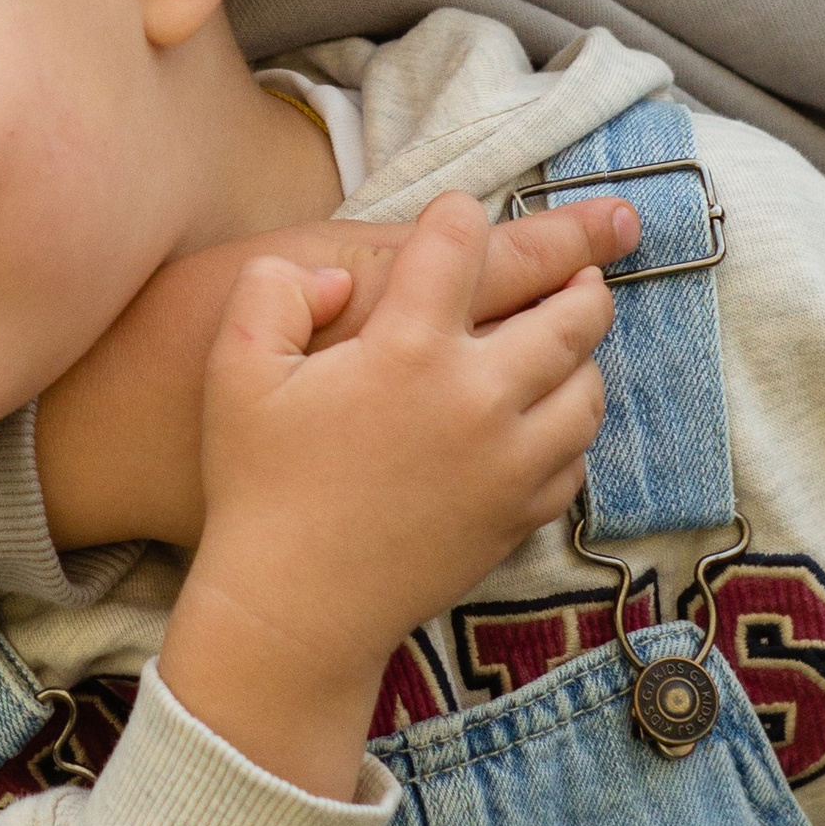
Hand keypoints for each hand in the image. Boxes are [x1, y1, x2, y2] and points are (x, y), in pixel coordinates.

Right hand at [156, 193, 614, 797]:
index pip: (462, 244)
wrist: (294, 609)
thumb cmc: (260, 486)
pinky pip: (575, 458)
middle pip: (570, 314)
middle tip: (568, 270)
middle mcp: (477, 398)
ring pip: (589, 388)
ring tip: (562, 342)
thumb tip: (331, 274)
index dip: (459, 215)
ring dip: (582, 356)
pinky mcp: (519, 515)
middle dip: (573, 277)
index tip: (453, 219)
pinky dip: (568, 429)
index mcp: (408, 350)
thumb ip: (274, 292)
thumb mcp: (235, 372)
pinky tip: (540, 421)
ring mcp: (509, 462)